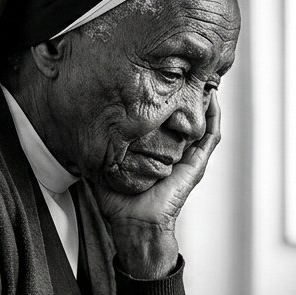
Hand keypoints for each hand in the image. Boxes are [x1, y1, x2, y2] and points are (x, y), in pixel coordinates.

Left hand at [93, 93, 221, 277]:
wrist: (135, 224)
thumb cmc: (120, 202)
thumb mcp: (107, 162)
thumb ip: (101, 144)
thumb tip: (82, 124)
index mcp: (161, 152)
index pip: (170, 119)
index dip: (172, 98)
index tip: (167, 78)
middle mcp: (179, 152)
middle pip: (191, 116)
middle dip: (192, 93)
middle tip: (191, 70)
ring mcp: (191, 158)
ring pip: (205, 122)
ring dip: (207, 100)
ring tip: (206, 78)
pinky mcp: (196, 165)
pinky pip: (211, 136)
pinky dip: (213, 117)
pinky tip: (212, 99)